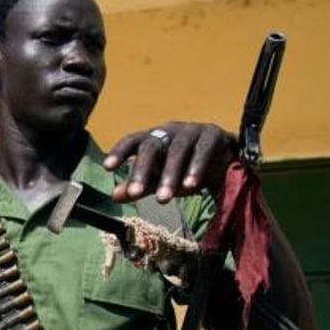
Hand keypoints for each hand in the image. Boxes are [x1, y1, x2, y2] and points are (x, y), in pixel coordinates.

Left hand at [104, 121, 237, 202]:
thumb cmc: (183, 168)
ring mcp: (191, 130)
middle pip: (152, 146)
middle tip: (135, 194)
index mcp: (152, 138)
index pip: (132, 140)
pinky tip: (190, 187)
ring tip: (163, 199)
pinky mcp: (212, 135)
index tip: (107, 167)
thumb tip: (115, 196)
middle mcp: (169, 130)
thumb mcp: (159, 178)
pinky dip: (195, 168)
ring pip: (177, 150)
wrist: (222, 161)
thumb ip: (140, 186)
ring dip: (169, 175)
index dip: (119, 151)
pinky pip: (202, 150)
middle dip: (142, 170)